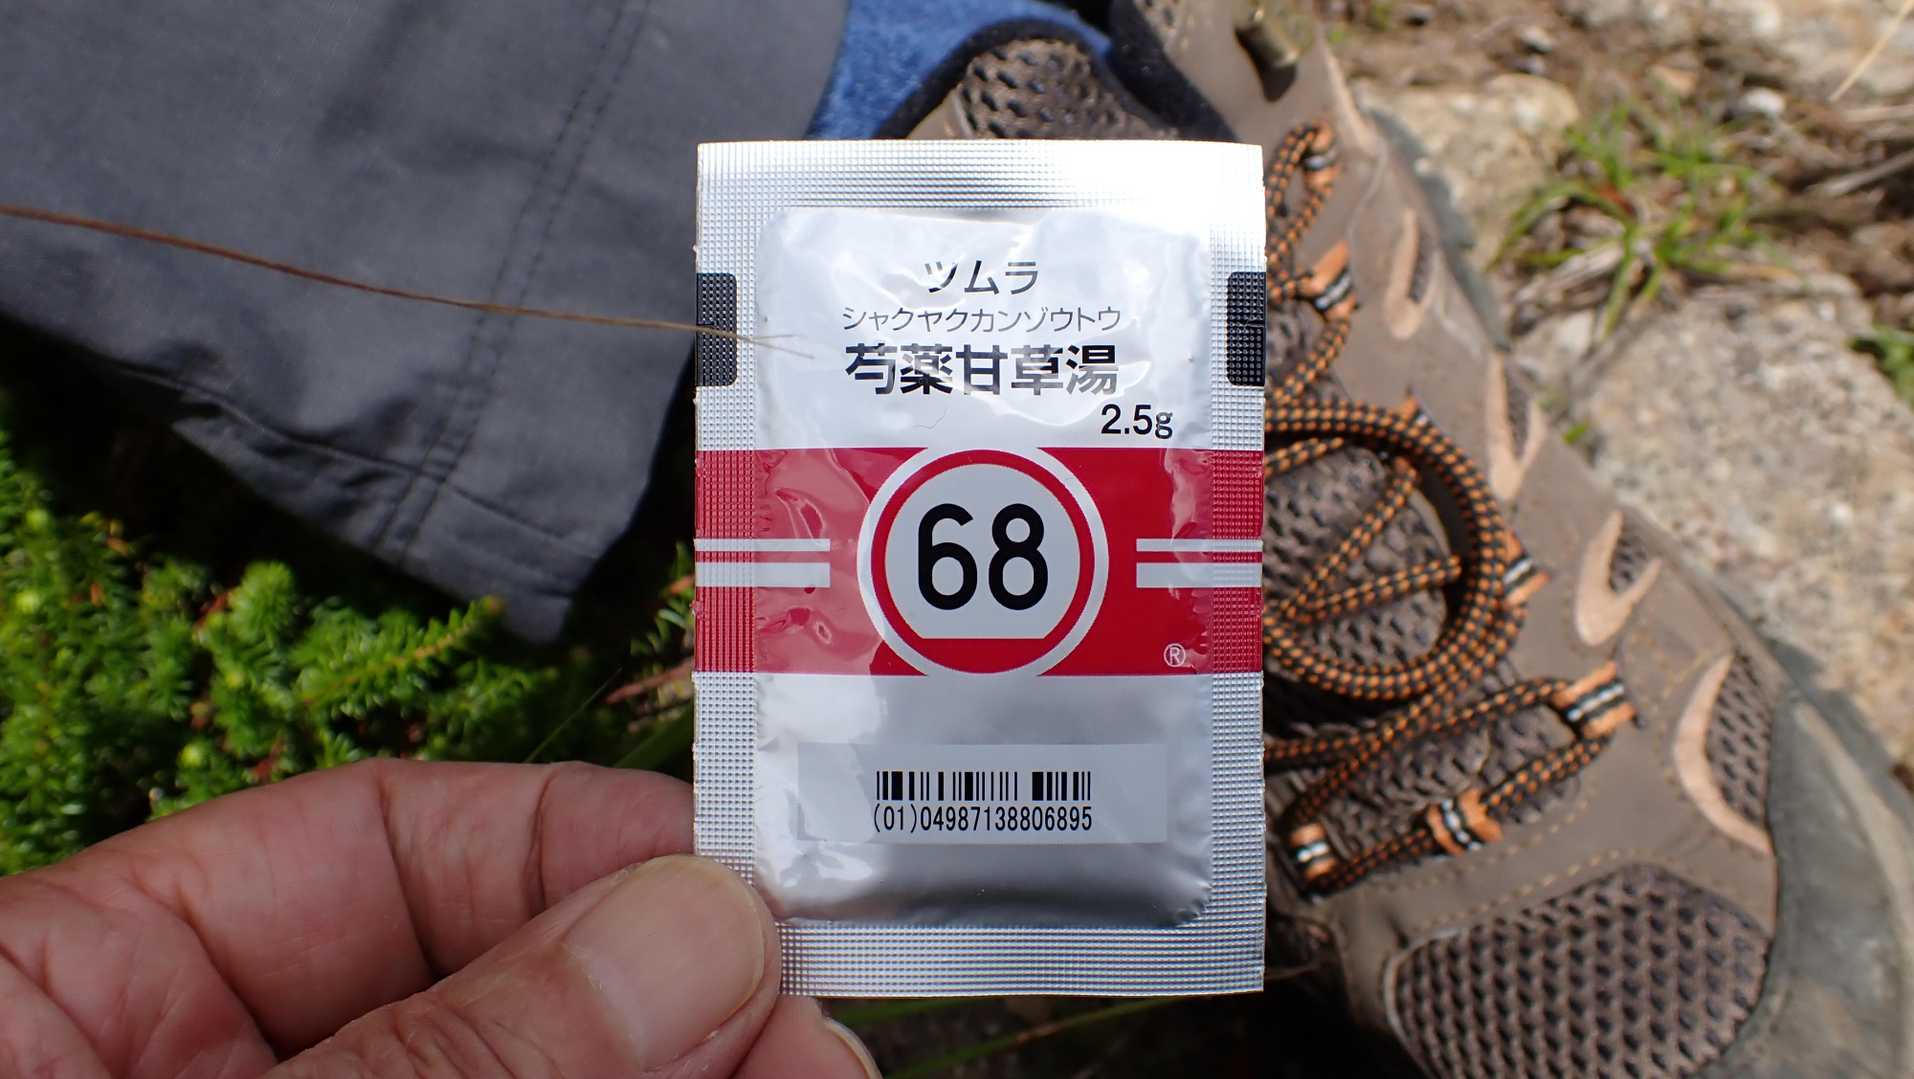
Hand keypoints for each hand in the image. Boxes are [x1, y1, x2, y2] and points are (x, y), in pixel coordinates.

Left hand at [0, 760, 878, 1077]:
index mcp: (66, 995)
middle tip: (825, 1044)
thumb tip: (700, 924)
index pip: (368, 842)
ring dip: (694, 1076)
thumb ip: (453, 1050)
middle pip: (488, 987)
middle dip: (673, 999)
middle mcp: (198, 1076)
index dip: (581, 842)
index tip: (756, 885)